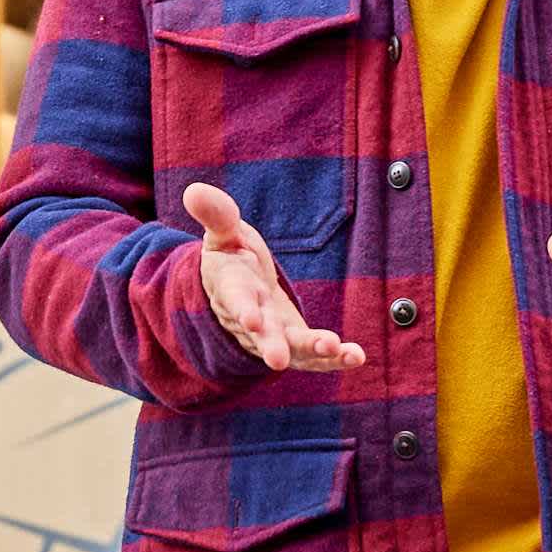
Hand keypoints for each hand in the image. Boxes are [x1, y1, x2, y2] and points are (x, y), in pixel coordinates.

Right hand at [179, 184, 365, 372]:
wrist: (241, 288)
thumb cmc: (232, 256)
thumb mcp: (224, 233)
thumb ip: (217, 215)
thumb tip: (194, 191)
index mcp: (231, 289)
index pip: (234, 300)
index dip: (242, 310)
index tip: (251, 321)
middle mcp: (252, 319)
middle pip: (261, 335)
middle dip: (271, 346)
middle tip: (278, 360)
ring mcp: (275, 336)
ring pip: (292, 349)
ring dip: (313, 351)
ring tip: (335, 349)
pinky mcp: (296, 345)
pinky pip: (315, 356)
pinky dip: (336, 359)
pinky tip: (357, 357)